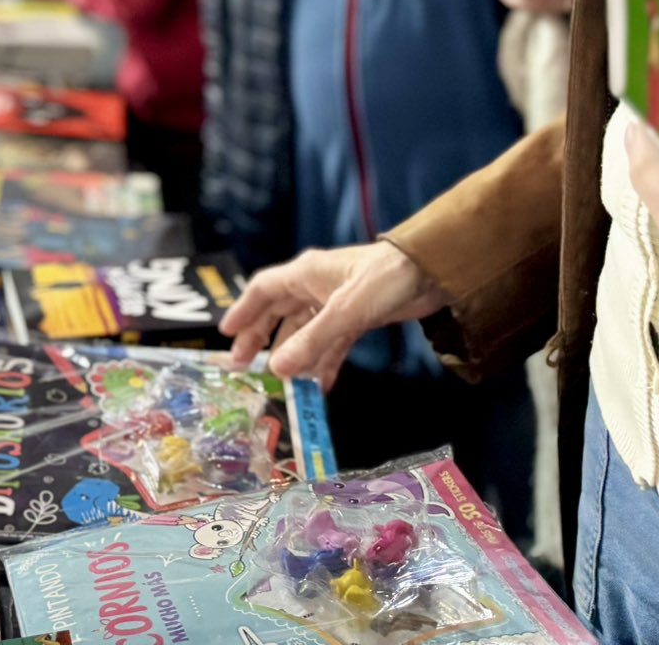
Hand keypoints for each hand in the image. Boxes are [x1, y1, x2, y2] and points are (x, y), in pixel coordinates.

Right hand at [219, 242, 450, 385]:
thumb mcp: (346, 311)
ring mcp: (336, 303)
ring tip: (281, 382)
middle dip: (262, 338)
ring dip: (294, 355)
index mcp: (305, 274)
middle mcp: (316, 287)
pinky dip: (324, 361)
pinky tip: (320, 384)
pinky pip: (332, 342)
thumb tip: (277, 369)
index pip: (263, 290)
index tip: (226, 335)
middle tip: (244, 365)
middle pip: (279, 313)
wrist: (432, 273)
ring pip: (305, 331)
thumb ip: (313, 341)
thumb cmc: (385, 279)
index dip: (243, 311)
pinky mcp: (357, 317)